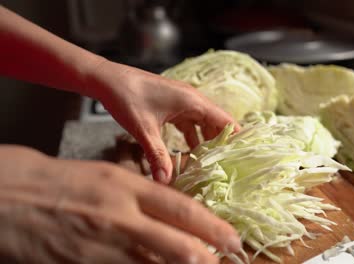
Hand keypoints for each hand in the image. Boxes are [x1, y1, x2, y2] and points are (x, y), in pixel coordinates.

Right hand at [0, 145, 239, 263]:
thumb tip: (176, 214)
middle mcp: (121, 218)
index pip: (182, 209)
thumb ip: (143, 196)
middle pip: (177, 244)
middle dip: (208, 256)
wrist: (13, 196)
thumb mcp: (110, 177)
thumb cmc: (65, 181)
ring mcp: (103, 246)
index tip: (233, 238)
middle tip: (227, 260)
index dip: (213, 227)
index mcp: (128, 188)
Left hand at [86, 60, 238, 183]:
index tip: (242, 158)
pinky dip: (192, 137)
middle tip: (226, 168)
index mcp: (193, 101)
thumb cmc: (126, 97)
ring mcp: (183, 102)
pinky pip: (190, 123)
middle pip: (217, 124)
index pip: (225, 121)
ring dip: (206, 142)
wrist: (107, 79)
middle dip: (221, 145)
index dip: (236, 138)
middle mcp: (192, 100)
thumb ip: (157, 156)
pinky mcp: (173, 105)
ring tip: (210, 164)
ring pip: (204, 124)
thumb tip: (166, 181)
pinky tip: (189, 153)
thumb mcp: (144, 129)